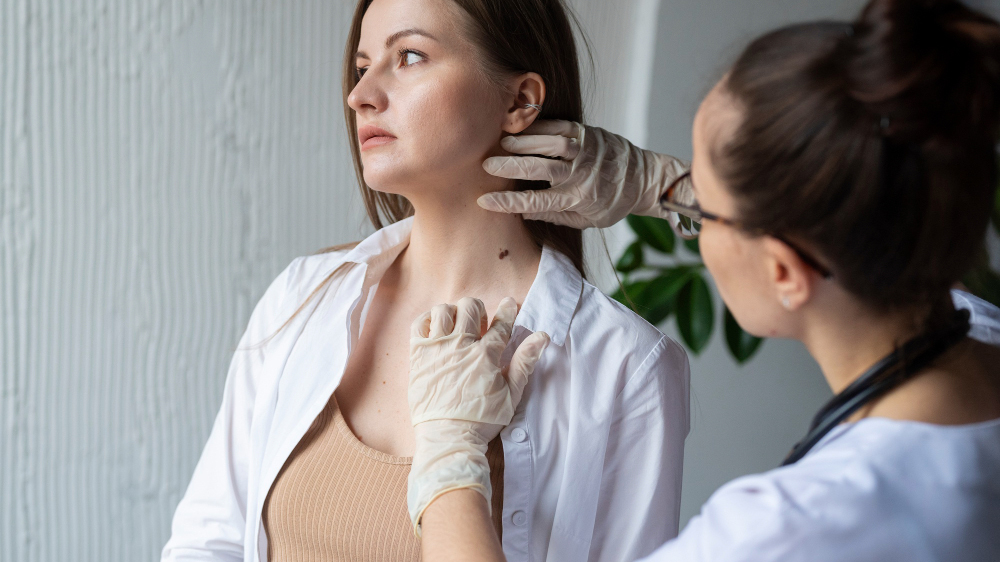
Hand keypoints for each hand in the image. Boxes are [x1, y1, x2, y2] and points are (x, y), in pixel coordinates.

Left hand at [407, 297, 549, 534]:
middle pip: (470, 307)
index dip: (507, 310)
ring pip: (443, 310)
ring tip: (456, 326)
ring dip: (453, 313)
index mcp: (486, 355)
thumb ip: (525, 362)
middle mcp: (461, 346)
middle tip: (479, 324)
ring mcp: (437, 348)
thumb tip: (542, 337)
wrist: (448, 437)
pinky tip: (436, 330)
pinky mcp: (418, 355)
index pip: (501, 322)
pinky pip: (419, 324)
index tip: (509, 303)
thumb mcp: (511, 394)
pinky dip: (428, 321)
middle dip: (478, 310)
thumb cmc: (481, 419)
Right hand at [478, 120, 687, 227]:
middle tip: (485, 165)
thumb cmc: (613, 202)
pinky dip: (538, 127)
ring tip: (500, 144)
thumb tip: (522, 213)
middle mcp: (581, 174)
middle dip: (510, 167)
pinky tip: (520, 128)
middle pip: (540, 169)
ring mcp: (585, 151)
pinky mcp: (588, 132)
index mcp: (578, 199)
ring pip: (549, 144)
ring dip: (523, 142)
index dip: (508, 202)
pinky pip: (559, 126)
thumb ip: (554, 216)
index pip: (537, 202)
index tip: (484, 201)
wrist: (645, 177)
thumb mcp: (586, 221)